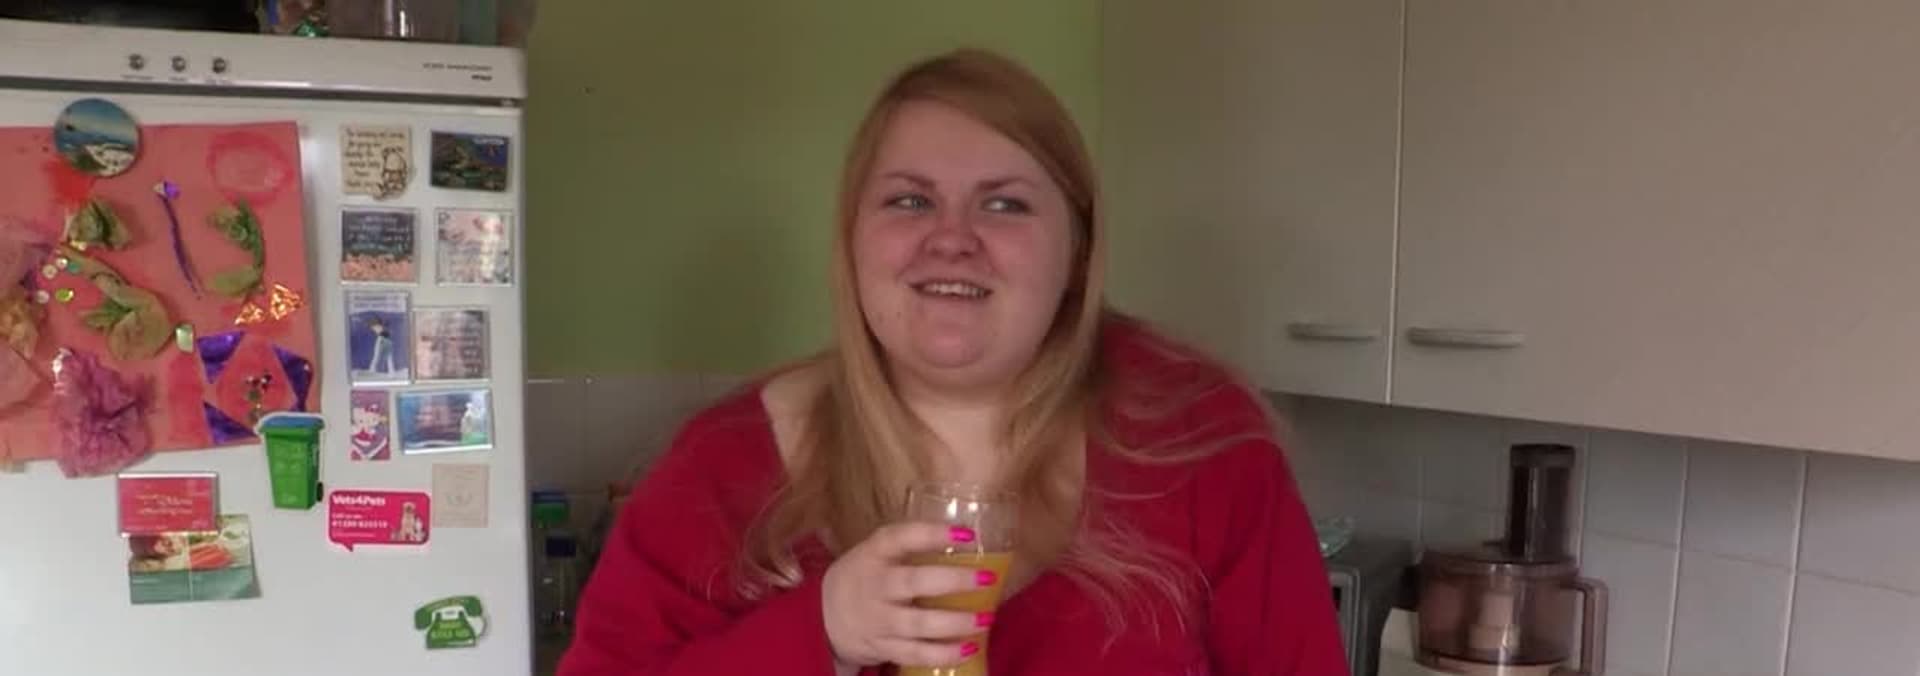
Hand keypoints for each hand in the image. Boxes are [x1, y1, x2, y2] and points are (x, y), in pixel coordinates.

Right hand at [822, 522, 995, 668]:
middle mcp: (875, 585)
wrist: (821, 614)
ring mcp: (878, 619)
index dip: (932, 534)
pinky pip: (915, 653)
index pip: (900, 538)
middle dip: (952, 581)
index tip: (965, 534)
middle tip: (986, 578)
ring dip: (954, 623)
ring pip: (917, 624)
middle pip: (913, 583)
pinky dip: (943, 654)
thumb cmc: (864, 576)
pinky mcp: (882, 647)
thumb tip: (965, 537)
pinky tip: (969, 648)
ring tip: (985, 618)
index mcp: (874, 554)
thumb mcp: (876, 552)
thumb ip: (910, 545)